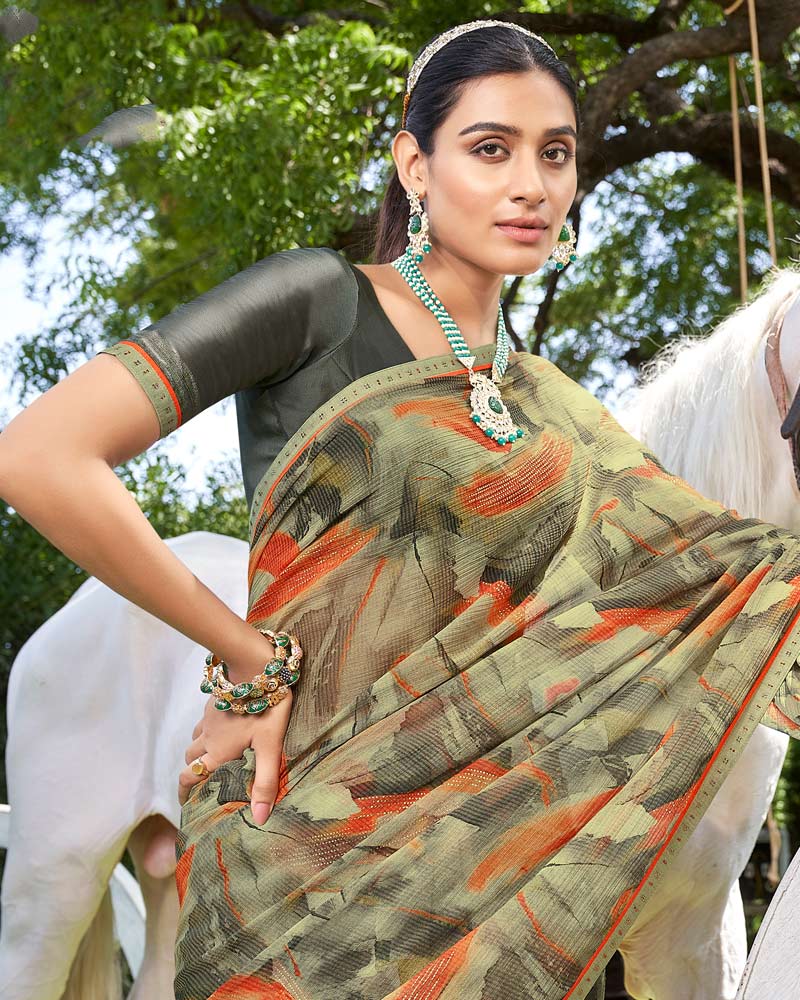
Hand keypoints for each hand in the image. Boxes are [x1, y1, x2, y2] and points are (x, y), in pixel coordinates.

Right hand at [178, 688, 292, 823]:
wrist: (257, 668)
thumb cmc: (266, 709)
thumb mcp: (270, 748)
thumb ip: (265, 782)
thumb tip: (260, 819)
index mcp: (218, 753)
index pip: (190, 776)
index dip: (184, 792)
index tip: (184, 804)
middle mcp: (208, 737)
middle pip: (190, 758)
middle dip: (192, 771)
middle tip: (200, 781)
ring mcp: (209, 718)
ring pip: (195, 738)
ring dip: (198, 749)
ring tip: (211, 756)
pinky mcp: (215, 701)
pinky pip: (204, 721)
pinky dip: (206, 730)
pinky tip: (221, 728)